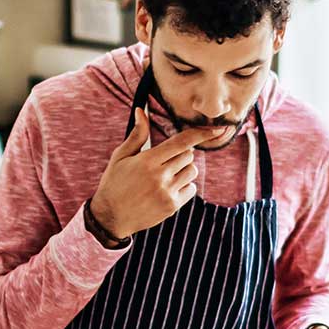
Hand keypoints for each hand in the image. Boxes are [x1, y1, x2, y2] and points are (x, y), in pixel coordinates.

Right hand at [90, 108, 227, 237]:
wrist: (111, 216)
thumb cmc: (114, 182)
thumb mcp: (121, 156)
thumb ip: (137, 134)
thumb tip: (142, 111)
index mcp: (148, 161)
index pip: (181, 142)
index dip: (201, 134)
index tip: (218, 129)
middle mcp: (160, 176)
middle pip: (188, 155)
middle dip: (181, 153)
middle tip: (165, 160)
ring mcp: (167, 192)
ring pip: (192, 171)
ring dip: (184, 169)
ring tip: (165, 175)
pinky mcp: (172, 206)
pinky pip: (191, 188)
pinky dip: (185, 185)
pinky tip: (168, 188)